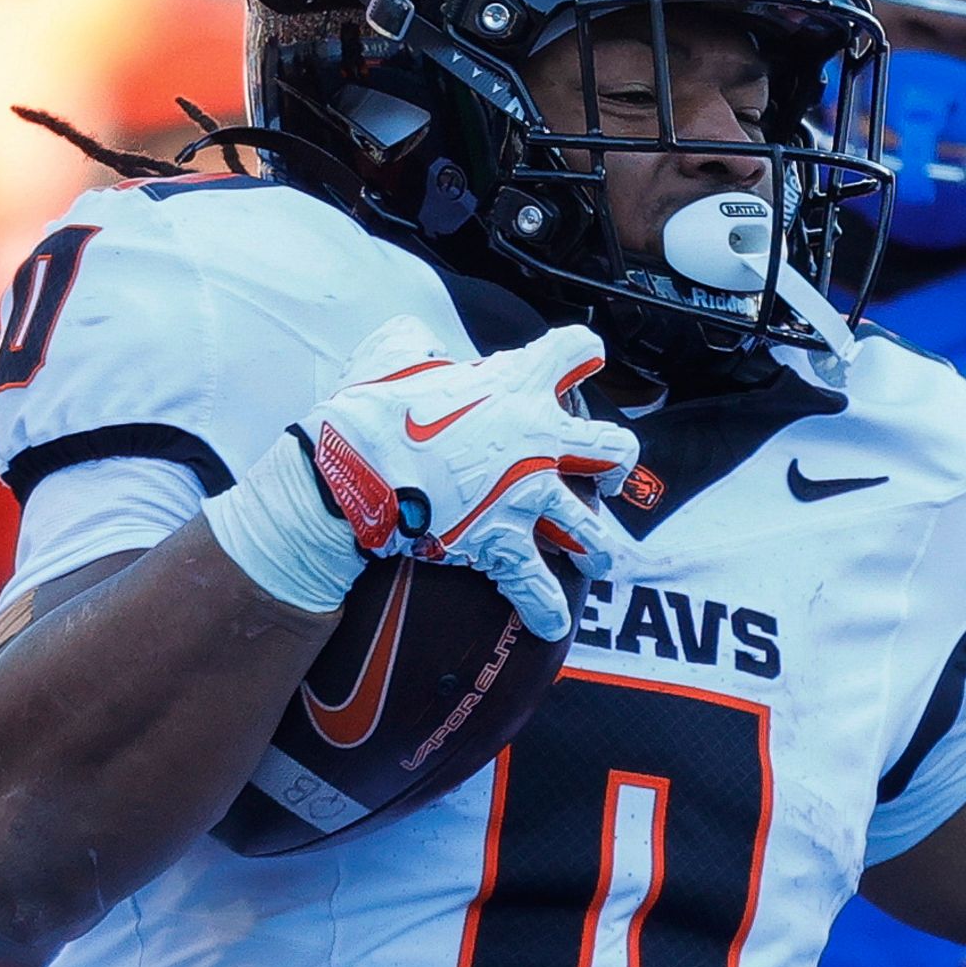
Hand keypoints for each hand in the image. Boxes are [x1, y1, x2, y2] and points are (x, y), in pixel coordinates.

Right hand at [201, 317, 636, 629]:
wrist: (350, 473)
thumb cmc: (369, 410)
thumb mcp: (394, 353)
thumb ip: (421, 343)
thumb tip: (425, 343)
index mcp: (516, 384)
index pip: (575, 350)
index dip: (580, 355)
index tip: (583, 363)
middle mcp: (537, 439)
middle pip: (613, 449)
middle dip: (615, 466)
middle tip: (601, 477)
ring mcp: (526, 494)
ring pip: (591, 529)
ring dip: (596, 548)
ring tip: (593, 559)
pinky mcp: (502, 542)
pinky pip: (538, 585)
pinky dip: (546, 608)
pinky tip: (552, 623)